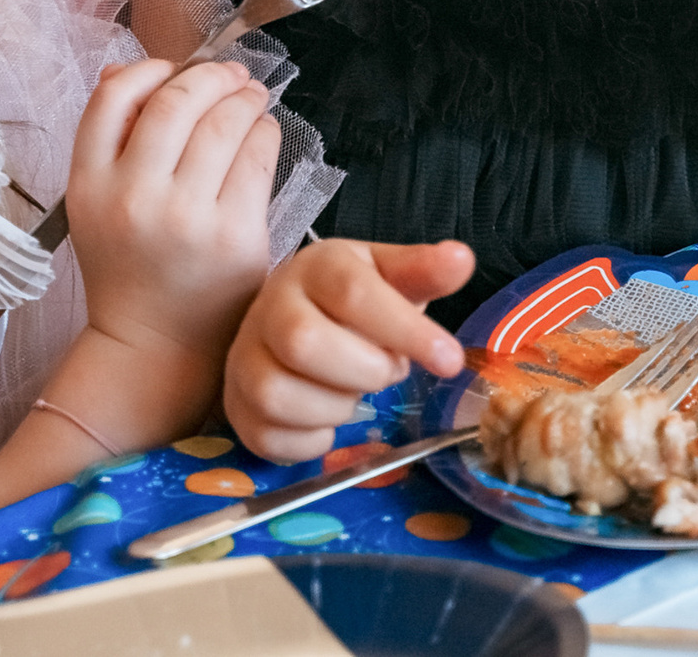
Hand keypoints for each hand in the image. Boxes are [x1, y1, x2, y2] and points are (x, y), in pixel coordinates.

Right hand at [69, 59, 281, 374]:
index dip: (148, 70)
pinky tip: (263, 132)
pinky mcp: (234, 236)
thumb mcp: (98, 203)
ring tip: (251, 97)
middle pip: (175, 103)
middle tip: (231, 75)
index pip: (111, 99)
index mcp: (89, 186)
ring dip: (243, 98)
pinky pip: (256, 160)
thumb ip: (110, 138)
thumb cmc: (131, 265)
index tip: (173, 69)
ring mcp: (186, 218)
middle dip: (211, 76)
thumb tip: (126, 69)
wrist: (154, 345)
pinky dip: (264, 133)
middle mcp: (132, 198)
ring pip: (222, 124)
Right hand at [225, 239, 473, 462]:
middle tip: (388, 371)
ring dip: (335, 407)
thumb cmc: (347, 301)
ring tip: (354, 392)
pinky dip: (310, 439)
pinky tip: (328, 419)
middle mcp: (269, 308)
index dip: (404, 329)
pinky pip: (268, 437)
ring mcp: (244, 358)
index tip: (449, 359)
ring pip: (278, 394)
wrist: (288, 320)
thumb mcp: (386, 275)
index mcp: (314, 269)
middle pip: (304, 344)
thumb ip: (423, 271)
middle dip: (364, 370)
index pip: (353, 293)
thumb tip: (461, 259)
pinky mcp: (236, 405)